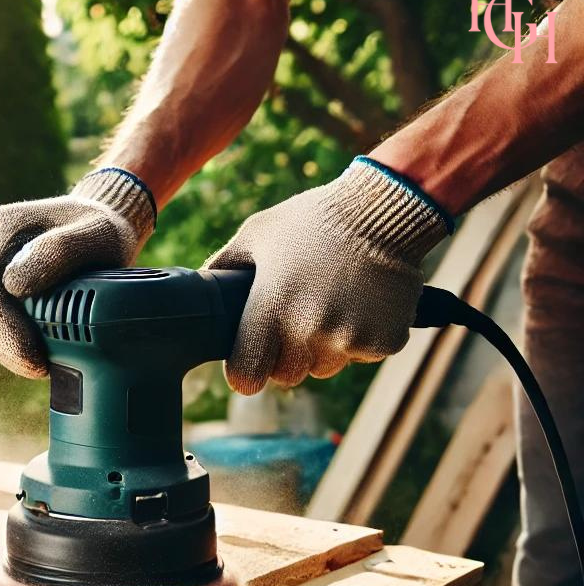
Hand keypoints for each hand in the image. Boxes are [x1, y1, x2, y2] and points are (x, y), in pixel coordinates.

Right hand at [0, 168, 155, 377]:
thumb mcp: (96, 234)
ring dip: (8, 350)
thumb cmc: (103, 228)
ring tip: (39, 367)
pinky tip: (36, 357)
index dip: (6, 330)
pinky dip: (13, 345)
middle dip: (8, 346)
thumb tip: (13, 286)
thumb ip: (58, 252)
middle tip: (39, 369)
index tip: (36, 355)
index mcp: (3, 228)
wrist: (104, 221)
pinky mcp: (0, 285)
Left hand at [204, 157, 452, 393]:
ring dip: (323, 348)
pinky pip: (361, 356)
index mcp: (272, 309)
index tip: (249, 365)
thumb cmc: (313, 220)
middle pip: (287, 375)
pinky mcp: (384, 342)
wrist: (386, 209)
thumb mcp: (257, 234)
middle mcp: (310, 330)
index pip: (246, 375)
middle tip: (298, 319)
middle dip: (287, 356)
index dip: (245, 373)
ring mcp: (350, 339)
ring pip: (324, 368)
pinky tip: (361, 304)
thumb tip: (200, 292)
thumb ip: (224, 267)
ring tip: (332, 305)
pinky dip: (360, 339)